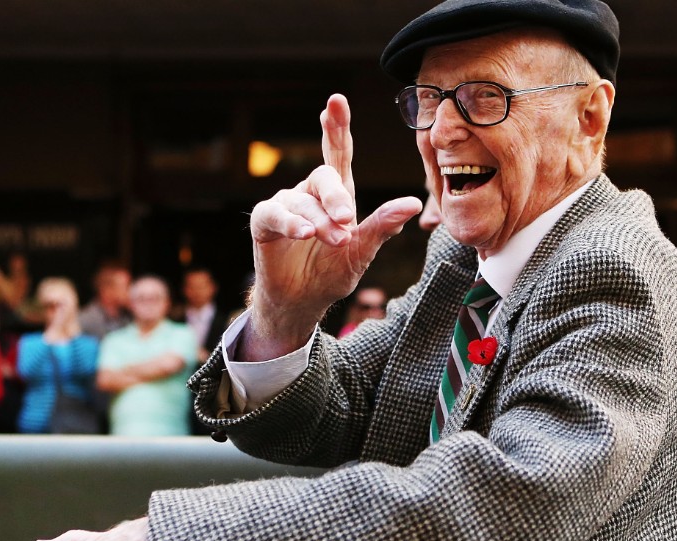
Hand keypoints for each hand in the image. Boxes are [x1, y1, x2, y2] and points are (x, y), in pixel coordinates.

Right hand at [243, 94, 420, 359]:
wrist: (303, 302)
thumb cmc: (332, 273)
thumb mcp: (363, 251)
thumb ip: (383, 225)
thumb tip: (412, 202)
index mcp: (336, 195)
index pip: (338, 154)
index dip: (337, 128)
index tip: (335, 102)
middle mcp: (310, 193)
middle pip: (324, 177)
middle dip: (337, 200)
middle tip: (347, 224)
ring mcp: (285, 205)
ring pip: (303, 201)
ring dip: (320, 222)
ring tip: (333, 241)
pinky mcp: (264, 222)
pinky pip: (275, 214)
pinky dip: (291, 223)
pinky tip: (304, 232)